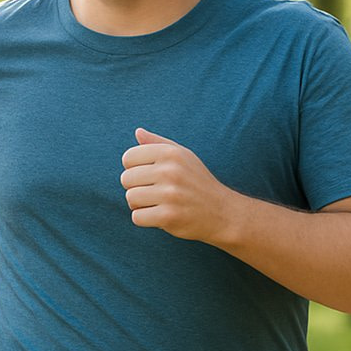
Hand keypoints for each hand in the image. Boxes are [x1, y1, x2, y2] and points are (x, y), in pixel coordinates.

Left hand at [120, 127, 235, 242]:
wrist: (223, 213)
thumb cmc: (198, 182)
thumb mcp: (183, 157)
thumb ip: (158, 143)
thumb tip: (138, 131)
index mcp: (171, 153)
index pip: (128, 158)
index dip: (134, 169)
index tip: (150, 176)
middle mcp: (170, 171)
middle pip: (126, 179)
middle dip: (136, 188)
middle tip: (155, 193)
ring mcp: (170, 194)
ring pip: (130, 198)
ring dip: (139, 205)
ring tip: (158, 204)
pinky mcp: (168, 216)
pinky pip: (137, 217)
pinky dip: (145, 219)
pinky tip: (160, 216)